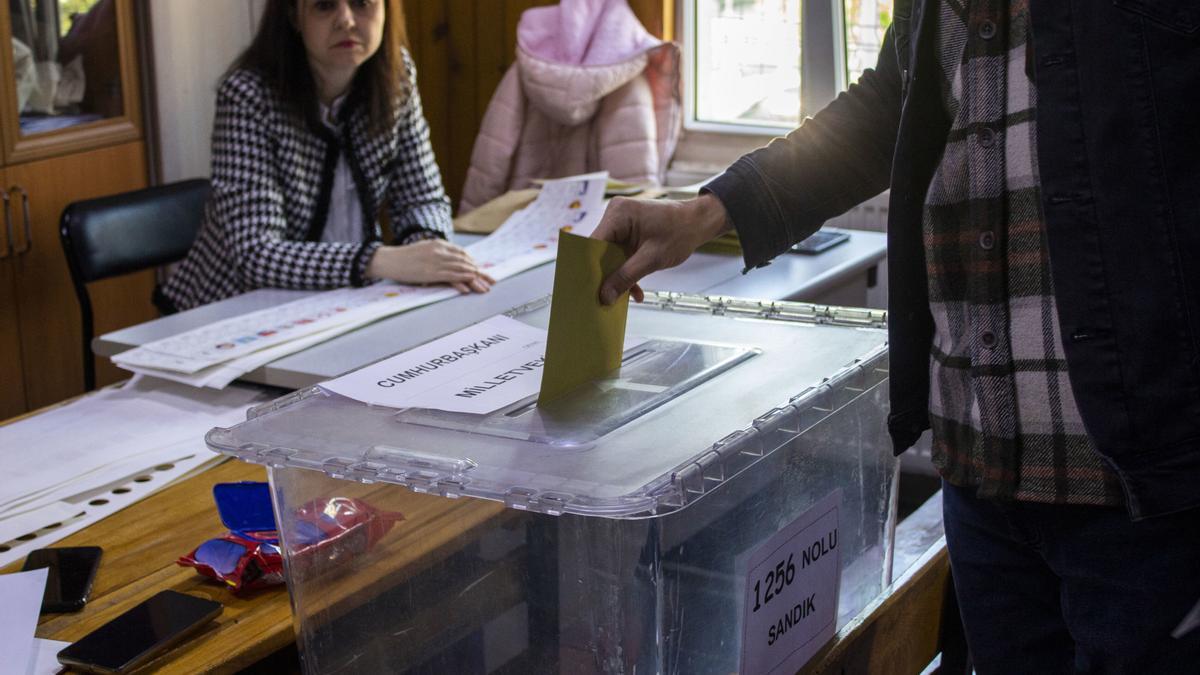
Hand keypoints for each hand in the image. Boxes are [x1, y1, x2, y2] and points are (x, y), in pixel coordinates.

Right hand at [365, 239, 495, 293]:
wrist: (388, 259)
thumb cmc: (405, 257)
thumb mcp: (425, 249)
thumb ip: (439, 253)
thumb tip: (453, 261)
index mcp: (439, 244)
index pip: (462, 253)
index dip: (474, 263)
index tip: (483, 271)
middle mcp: (440, 251)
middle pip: (465, 262)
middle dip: (480, 273)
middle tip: (491, 281)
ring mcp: (435, 261)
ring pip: (460, 270)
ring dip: (475, 280)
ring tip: (485, 287)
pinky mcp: (429, 272)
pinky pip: (449, 276)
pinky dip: (461, 281)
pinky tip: (468, 286)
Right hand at [592, 194, 731, 303]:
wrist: (698, 223)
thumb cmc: (680, 233)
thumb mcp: (652, 259)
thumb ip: (626, 277)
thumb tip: (604, 296)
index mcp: (618, 214)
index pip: (593, 244)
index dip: (590, 268)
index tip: (589, 289)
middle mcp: (615, 215)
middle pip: (599, 251)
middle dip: (606, 275)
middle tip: (605, 298)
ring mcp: (620, 223)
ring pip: (609, 256)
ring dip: (619, 276)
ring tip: (625, 296)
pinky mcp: (627, 232)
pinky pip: (620, 254)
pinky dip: (627, 271)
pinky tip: (636, 290)